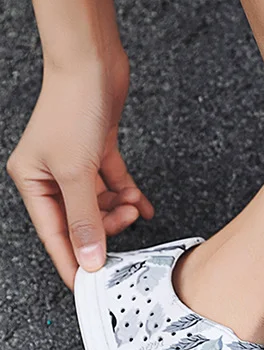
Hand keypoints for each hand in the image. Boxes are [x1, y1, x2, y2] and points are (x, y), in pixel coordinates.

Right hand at [6, 52, 153, 288]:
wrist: (92, 62)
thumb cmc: (72, 107)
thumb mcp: (77, 173)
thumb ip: (84, 220)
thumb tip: (88, 259)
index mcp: (32, 180)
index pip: (53, 234)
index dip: (72, 261)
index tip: (90, 287)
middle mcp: (51, 174)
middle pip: (79, 220)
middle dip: (104, 228)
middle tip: (124, 228)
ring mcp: (76, 163)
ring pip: (100, 204)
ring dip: (120, 211)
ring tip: (135, 208)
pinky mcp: (98, 150)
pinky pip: (115, 183)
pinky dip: (130, 195)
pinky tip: (145, 205)